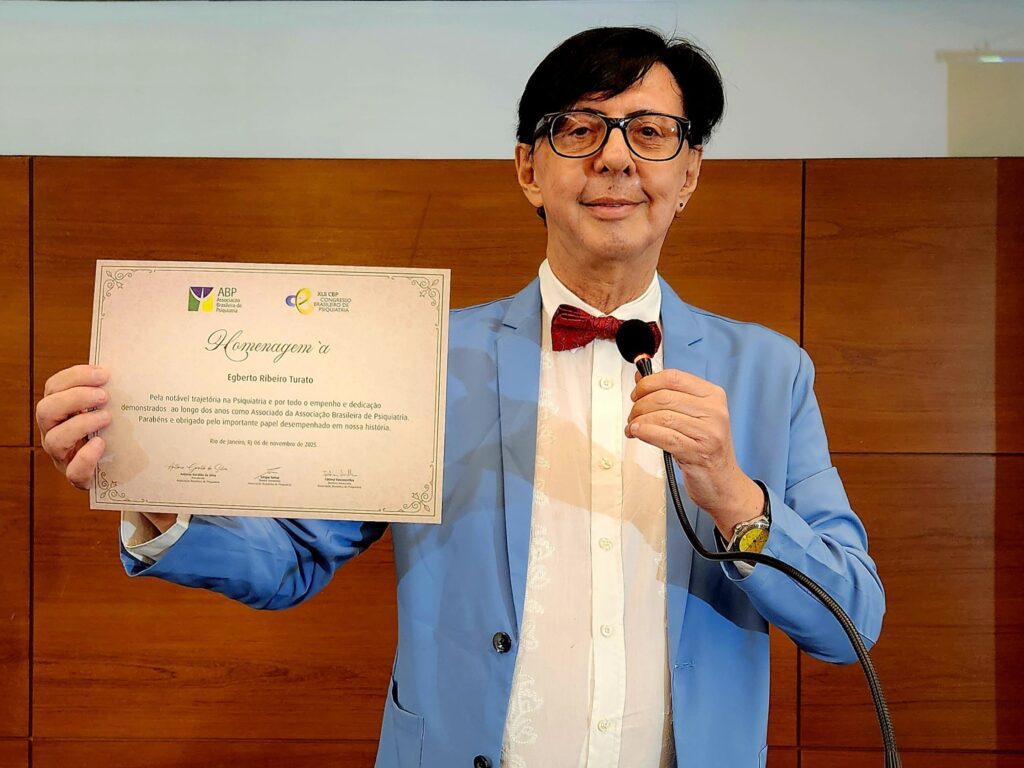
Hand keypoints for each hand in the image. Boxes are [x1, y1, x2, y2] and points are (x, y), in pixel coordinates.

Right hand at [36, 364, 176, 532]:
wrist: (121, 467)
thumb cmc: (113, 430)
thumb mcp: (110, 408)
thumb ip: (111, 392)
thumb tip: (133, 369)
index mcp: (60, 410)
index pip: (54, 387)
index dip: (74, 377)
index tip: (102, 374)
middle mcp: (54, 431)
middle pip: (46, 410)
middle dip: (74, 398)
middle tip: (103, 395)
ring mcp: (63, 455)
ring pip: (54, 439)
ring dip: (80, 424)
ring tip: (107, 417)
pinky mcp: (78, 476)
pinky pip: (74, 471)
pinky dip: (86, 457)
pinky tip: (101, 445)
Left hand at [625, 368, 763, 536]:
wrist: (722, 482)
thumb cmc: (705, 448)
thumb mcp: (693, 416)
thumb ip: (669, 394)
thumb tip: (641, 377)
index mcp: (713, 395)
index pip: (674, 377)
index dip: (648, 383)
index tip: (637, 393)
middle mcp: (714, 411)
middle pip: (664, 397)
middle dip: (639, 405)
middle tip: (632, 414)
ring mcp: (709, 432)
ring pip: (662, 416)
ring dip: (639, 421)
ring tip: (632, 427)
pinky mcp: (698, 452)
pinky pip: (664, 437)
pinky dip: (644, 433)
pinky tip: (636, 433)